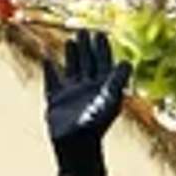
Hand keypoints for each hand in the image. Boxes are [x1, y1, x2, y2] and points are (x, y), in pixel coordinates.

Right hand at [42, 27, 130, 175]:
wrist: (75, 144)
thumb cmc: (95, 123)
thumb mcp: (109, 99)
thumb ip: (117, 80)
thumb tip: (127, 62)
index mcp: (103, 88)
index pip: (103, 63)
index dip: (102, 48)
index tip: (100, 33)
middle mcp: (88, 89)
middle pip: (88, 63)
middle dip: (87, 48)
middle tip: (85, 31)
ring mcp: (71, 93)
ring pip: (72, 69)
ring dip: (72, 55)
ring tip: (72, 40)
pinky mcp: (56, 100)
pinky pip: (52, 80)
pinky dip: (50, 69)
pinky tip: (48, 58)